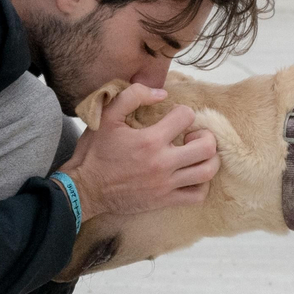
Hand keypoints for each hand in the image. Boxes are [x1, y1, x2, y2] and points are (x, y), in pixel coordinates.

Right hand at [61, 83, 217, 218]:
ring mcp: (165, 184)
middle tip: (192, 135)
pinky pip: (197, 195)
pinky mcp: (164, 200)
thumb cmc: (96, 152)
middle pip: (206, 147)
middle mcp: (162, 163)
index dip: (182, 112)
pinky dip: (201, 184)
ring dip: (208, 159)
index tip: (173, 117)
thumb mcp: (107, 116)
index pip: (187, 117)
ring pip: (207, 172)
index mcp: (150, 140)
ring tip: (195, 154)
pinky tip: (190, 174)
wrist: (85, 189)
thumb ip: (133, 96)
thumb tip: (162, 93)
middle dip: (205, 135)